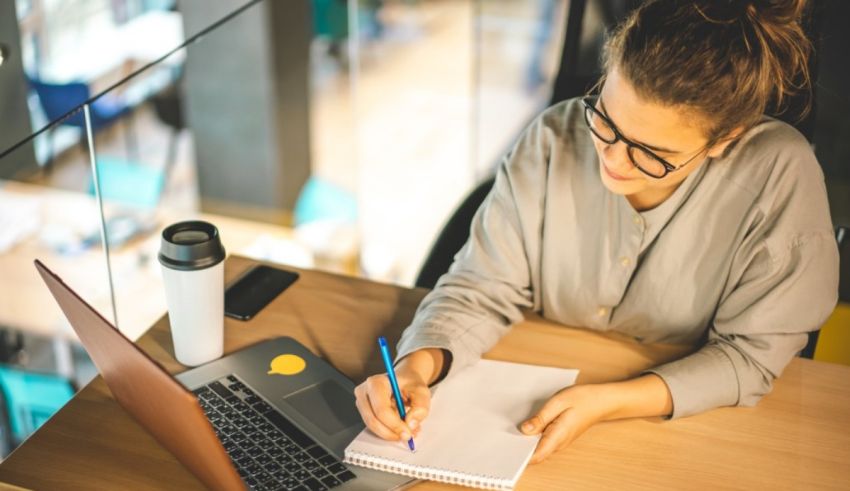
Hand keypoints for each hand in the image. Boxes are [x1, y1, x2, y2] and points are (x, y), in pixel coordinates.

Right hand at [354, 350, 441, 442]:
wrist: (404, 380)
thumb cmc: (410, 384)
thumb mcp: (422, 392)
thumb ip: (420, 407)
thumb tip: (410, 423)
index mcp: (377, 382)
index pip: (381, 409)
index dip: (394, 424)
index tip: (408, 432)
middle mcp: (364, 391)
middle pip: (373, 420)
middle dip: (391, 432)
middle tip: (407, 435)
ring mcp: (362, 402)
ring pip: (372, 426)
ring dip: (390, 432)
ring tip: (408, 429)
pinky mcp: (364, 411)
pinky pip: (374, 427)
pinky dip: (388, 431)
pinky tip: (400, 427)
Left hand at [519, 374, 672, 463]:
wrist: (601, 401)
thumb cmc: (581, 399)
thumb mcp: (558, 403)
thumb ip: (541, 418)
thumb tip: (524, 430)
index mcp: (557, 436)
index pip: (536, 456)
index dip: (520, 456)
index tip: (506, 448)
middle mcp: (558, 443)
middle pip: (535, 454)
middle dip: (519, 448)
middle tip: (504, 436)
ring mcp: (560, 441)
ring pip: (539, 448)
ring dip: (526, 442)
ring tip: (511, 430)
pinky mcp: (559, 436)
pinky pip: (543, 442)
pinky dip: (533, 437)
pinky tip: (526, 426)